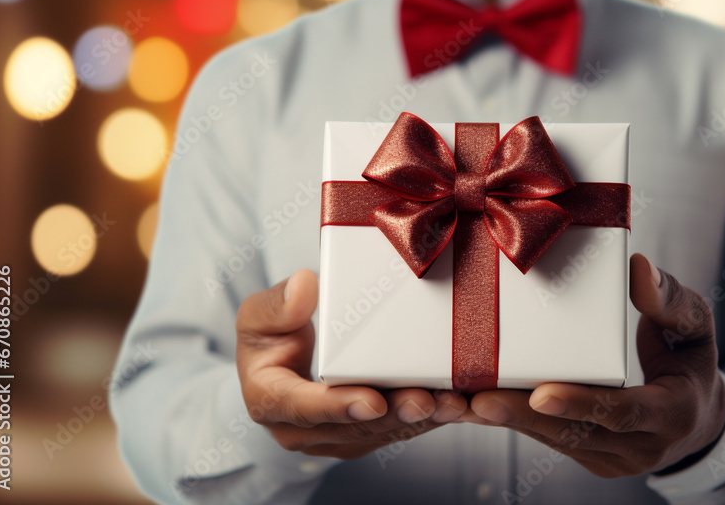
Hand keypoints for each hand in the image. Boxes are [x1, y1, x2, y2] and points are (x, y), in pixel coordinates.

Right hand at [236, 269, 467, 458]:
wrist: (282, 365)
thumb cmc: (271, 338)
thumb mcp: (259, 315)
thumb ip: (277, 305)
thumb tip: (306, 286)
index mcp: (270, 402)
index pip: (303, 408)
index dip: (339, 407)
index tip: (372, 400)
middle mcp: (307, 431)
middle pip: (356, 427)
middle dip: (395, 414)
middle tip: (427, 400)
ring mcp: (342, 437)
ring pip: (387, 431)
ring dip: (425, 419)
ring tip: (456, 404)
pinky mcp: (371, 434)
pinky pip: (405, 428)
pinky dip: (436, 416)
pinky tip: (465, 405)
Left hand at [464, 253, 724, 476]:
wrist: (698, 417)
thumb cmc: (692, 359)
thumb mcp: (695, 325)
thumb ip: (671, 299)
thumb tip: (636, 268)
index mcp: (671, 413)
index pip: (622, 411)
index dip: (581, 402)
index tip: (541, 393)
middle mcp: (641, 446)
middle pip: (575, 433)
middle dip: (523, 417)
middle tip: (478, 400)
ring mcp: (613, 459)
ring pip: (554, 441)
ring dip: (509, 422)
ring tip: (462, 402)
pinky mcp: (590, 458)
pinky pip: (549, 440)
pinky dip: (516, 421)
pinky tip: (476, 404)